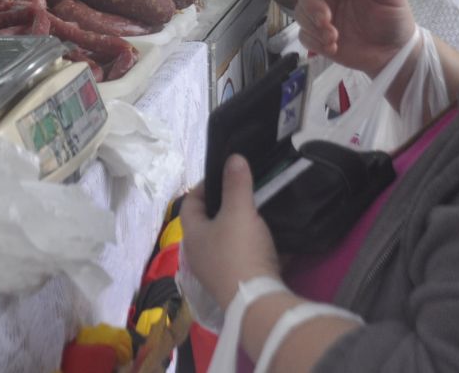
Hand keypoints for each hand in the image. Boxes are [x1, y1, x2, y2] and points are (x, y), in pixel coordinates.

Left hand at [180, 155, 281, 309]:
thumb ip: (236, 183)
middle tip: (243, 190)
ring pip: (226, 241)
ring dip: (240, 227)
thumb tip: (232, 158)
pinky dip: (253, 247)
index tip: (224, 174)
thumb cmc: (240, 250)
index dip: (203, 186)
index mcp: (193, 235)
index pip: (189, 203)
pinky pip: (243, 258)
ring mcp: (216, 272)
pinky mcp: (235, 284)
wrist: (257, 300)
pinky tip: (269, 238)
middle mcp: (199, 255)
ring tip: (258, 210)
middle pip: (208, 223)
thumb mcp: (239, 211)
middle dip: (224, 206)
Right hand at [295, 0, 415, 76]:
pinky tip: (332, 47)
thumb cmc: (394, 18)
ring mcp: (323, 13)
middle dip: (312, 4)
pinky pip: (304, 35)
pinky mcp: (318, 34)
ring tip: (333, 38)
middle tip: (325, 20)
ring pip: (301, 12)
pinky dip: (314, 41)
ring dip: (312, 25)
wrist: (393, 52)